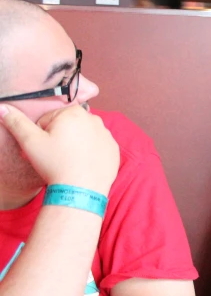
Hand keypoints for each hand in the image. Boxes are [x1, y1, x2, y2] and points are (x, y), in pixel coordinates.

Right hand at [0, 104, 119, 194]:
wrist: (81, 189)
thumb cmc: (55, 163)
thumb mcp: (30, 142)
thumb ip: (17, 122)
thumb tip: (3, 107)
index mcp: (73, 112)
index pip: (49, 120)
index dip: (41, 135)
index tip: (43, 148)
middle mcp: (94, 119)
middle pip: (67, 127)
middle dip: (58, 138)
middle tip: (54, 156)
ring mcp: (107, 134)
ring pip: (83, 137)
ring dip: (74, 145)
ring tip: (68, 161)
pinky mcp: (114, 149)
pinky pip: (97, 148)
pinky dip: (90, 154)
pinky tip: (82, 165)